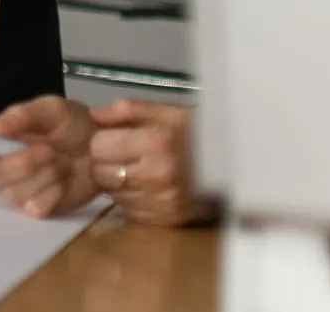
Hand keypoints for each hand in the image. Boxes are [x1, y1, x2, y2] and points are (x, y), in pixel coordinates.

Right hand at [0, 95, 98, 218]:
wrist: (106, 147)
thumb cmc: (72, 123)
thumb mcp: (50, 109)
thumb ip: (19, 117)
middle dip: (19, 165)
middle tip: (48, 150)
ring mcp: (17, 190)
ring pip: (14, 193)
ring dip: (43, 176)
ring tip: (62, 160)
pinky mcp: (38, 208)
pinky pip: (36, 206)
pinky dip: (54, 192)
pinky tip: (65, 180)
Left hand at [87, 99, 214, 226]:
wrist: (235, 164)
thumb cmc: (196, 134)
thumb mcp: (167, 111)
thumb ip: (126, 109)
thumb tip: (93, 115)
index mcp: (155, 142)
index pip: (99, 147)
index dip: (102, 142)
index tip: (113, 140)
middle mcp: (157, 174)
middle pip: (102, 174)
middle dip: (107, 164)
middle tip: (125, 157)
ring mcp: (164, 201)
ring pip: (114, 195)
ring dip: (120, 185)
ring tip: (140, 172)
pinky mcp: (169, 219)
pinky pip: (132, 212)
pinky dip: (134, 202)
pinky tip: (149, 188)